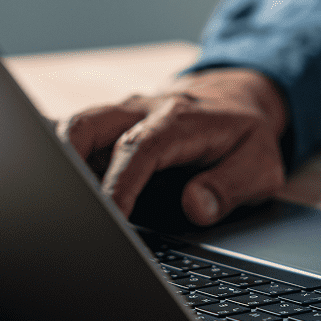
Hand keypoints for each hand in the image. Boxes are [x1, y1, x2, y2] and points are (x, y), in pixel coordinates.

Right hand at [57, 68, 287, 223]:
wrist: (235, 99)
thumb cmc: (245, 137)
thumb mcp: (260, 165)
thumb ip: (231, 185)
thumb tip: (196, 206)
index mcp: (181, 119)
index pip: (140, 148)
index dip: (121, 185)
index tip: (112, 221)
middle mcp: (142, 111)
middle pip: (87, 125)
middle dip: (65, 165)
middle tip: (63, 211)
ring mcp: (120, 118)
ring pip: (73, 130)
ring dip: (60, 167)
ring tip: (61, 211)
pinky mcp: (108, 129)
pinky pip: (76, 142)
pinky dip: (64, 168)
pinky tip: (66, 202)